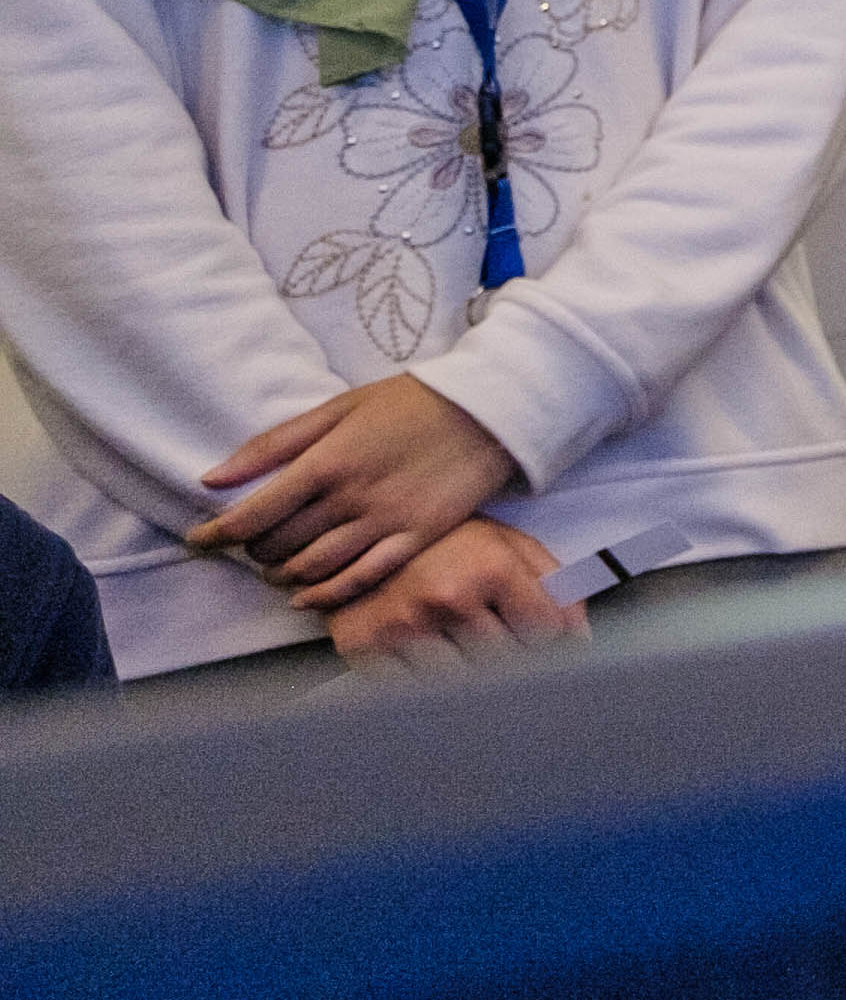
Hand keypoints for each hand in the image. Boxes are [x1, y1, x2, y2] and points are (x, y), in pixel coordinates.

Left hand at [193, 374, 524, 613]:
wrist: (491, 407)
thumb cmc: (411, 401)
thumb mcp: (339, 407)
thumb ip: (274, 444)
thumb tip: (212, 478)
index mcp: (327, 462)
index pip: (253, 514)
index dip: (216, 533)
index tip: (199, 539)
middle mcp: (351, 498)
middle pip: (280, 545)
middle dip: (253, 550)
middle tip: (250, 543)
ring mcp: (386, 522)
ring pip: (314, 568)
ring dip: (284, 574)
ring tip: (276, 567)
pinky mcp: (417, 537)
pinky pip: (362, 578)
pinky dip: (327, 595)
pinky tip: (308, 598)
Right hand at [327, 514, 581, 666]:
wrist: (362, 539)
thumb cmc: (449, 544)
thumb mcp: (510, 546)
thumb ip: (556, 586)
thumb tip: (581, 638)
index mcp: (492, 567)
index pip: (543, 634)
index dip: (548, 641)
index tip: (538, 639)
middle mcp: (448, 598)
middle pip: (506, 663)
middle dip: (510, 659)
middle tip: (497, 645)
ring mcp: (405, 627)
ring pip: (463, 683)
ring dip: (468, 674)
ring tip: (459, 646)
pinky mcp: (367, 651)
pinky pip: (415, 691)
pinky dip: (426, 684)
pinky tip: (425, 657)